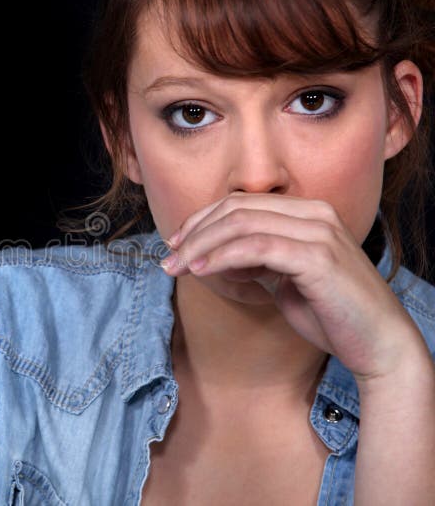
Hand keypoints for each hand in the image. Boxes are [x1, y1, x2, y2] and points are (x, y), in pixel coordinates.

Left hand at [161, 192, 423, 380]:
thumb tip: (216, 255)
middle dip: (195, 232)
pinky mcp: (317, 257)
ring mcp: (318, 232)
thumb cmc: (332, 314)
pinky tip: (201, 271)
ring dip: (200, 246)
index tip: (176, 243)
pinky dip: (222, 257)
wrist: (379, 345)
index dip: (202, 220)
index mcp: (308, 213)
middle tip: (169, 257)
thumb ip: (257, 260)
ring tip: (176, 267)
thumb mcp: (285, 278)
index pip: (242, 203)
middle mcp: (315, 213)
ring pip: (241, 224)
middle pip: (236, 209)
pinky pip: (255, 247)